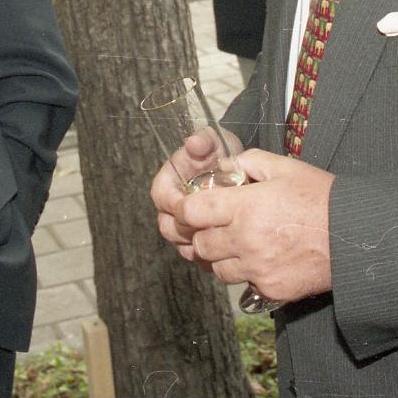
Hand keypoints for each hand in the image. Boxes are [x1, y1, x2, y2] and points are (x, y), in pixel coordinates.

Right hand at [151, 127, 238, 266]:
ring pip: (181, 244)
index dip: (175, 204)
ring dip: (197, 245)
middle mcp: (171, 206)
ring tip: (220, 239)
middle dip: (187, 229)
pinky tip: (226, 250)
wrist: (236, 169)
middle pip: (168, 226)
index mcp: (168, 182)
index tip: (196, 205)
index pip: (161, 197)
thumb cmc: (220, 153)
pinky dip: (209, 256)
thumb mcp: (214, 141)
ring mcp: (183, 225)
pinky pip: (196, 255)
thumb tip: (193, 143)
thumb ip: (203, 140)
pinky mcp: (197, 239)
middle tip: (211, 226)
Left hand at [176, 149, 334, 303]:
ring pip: (217, 268)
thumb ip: (249, 162)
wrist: (355, 235)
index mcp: (245, 206)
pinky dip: (245, 273)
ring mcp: (257, 267)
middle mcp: (245, 239)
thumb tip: (226, 166)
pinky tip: (259, 259)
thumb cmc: (322, 198)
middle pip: (199, 244)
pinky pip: (243, 283)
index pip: (191, 212)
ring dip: (220, 256)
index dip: (185, 210)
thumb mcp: (285, 167)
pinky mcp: (270, 288)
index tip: (190, 208)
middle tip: (215, 225)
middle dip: (201, 234)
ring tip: (237, 243)